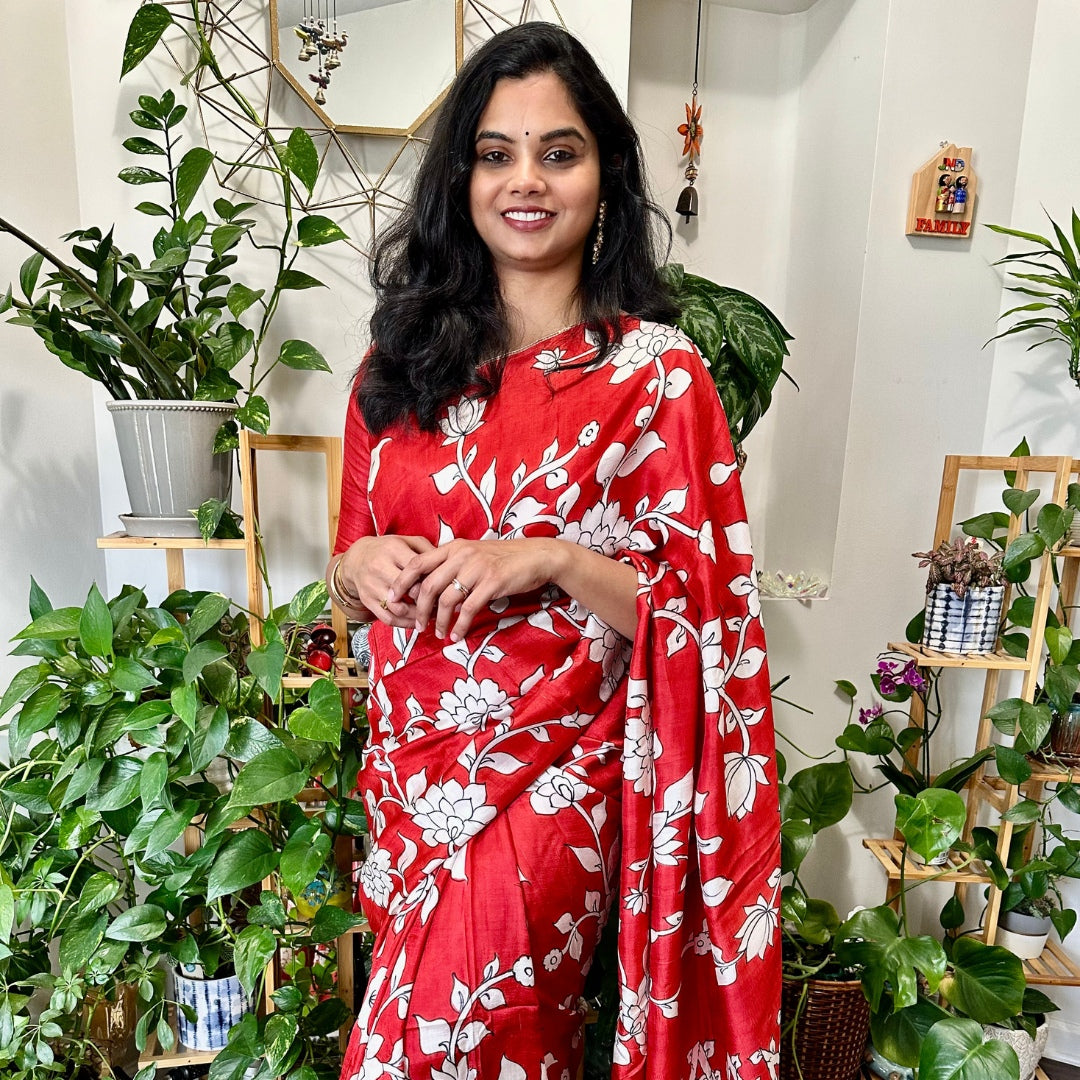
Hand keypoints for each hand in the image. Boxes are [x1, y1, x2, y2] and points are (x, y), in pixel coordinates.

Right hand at [334, 535, 434, 627]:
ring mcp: (372, 586)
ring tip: (430, 615)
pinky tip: (415, 621)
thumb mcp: (406, 541)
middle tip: (441, 604)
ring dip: (417, 616)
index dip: (433, 579)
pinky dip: (404, 624)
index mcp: (393, 550)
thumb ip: (426, 549)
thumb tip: (446, 562)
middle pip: (409, 589)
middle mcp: (380, 567)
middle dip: (427, 600)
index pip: (417, 568)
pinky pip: (387, 618)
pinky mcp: (367, 600)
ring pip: (398, 608)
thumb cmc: (387, 550)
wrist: (357, 558)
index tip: (444, 586)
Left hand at [388, 538, 565, 641]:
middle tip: (417, 626)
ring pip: (447, 600)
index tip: (391, 598)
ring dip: (440, 622)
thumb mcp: (475, 555)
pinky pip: (468, 609)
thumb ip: (454, 565)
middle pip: (428, 585)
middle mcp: (462, 555)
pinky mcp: (492, 582)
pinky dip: (460, 625)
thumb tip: (431, 587)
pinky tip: (457, 635)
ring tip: (440, 634)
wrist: (536, 556)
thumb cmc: (505, 559)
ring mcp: (477, 568)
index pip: (417, 562)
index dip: (401, 582)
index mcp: (454, 547)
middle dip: (419, 610)